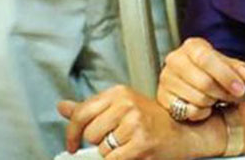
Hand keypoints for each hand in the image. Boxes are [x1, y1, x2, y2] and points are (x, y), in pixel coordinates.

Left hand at [59, 85, 209, 158]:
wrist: (182, 133)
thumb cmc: (150, 121)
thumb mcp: (120, 107)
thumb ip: (90, 109)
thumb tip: (62, 106)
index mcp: (119, 92)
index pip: (82, 112)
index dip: (71, 132)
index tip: (71, 145)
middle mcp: (127, 103)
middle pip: (91, 133)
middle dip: (99, 143)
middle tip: (116, 140)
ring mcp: (135, 123)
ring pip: (102, 149)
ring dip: (111, 153)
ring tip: (128, 145)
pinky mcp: (141, 143)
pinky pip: (113, 159)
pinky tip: (132, 153)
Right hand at [157, 37, 244, 121]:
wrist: (190, 77)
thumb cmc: (210, 69)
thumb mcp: (226, 63)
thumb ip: (239, 69)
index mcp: (191, 46)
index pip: (206, 58)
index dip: (225, 75)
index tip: (241, 88)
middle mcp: (175, 60)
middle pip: (203, 82)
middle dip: (223, 93)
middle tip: (233, 97)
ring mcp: (166, 79)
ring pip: (197, 98)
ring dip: (213, 102)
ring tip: (217, 98)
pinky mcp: (162, 97)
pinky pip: (187, 111)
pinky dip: (201, 112)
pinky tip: (205, 106)